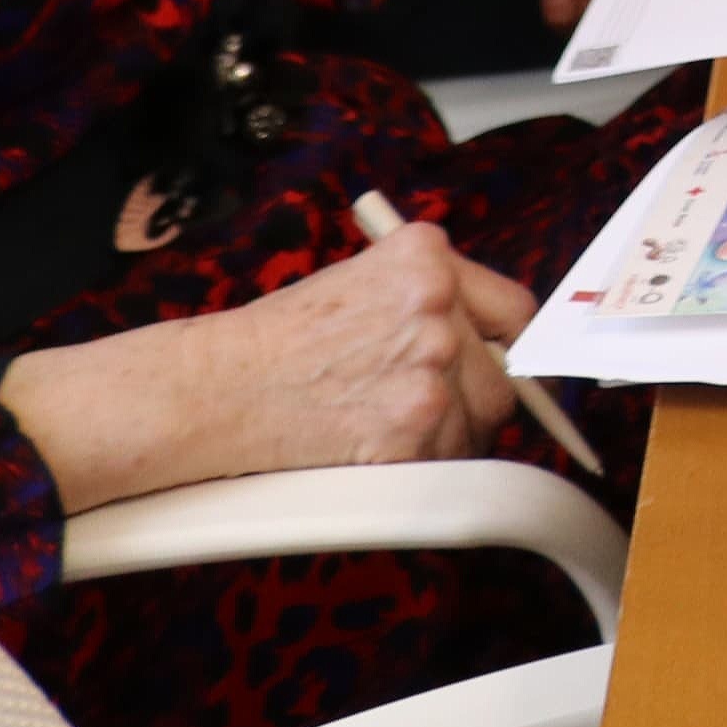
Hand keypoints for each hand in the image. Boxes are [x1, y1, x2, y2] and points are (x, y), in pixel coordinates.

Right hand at [0, 227, 531, 510]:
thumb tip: (494, 337)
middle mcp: (437, 304)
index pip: (515, 309)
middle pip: (506, 372)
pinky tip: (372, 453)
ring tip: (383, 430)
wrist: (211, 389)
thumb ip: (427, 299)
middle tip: (430, 412)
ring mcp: (428, 367)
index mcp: (426, 258)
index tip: (510, 369)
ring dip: (447, 436)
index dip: (511, 347)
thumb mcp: (358, 284)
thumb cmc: (273, 342)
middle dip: (477, 398)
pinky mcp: (411, 428)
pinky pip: (448, 460)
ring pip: (480, 421)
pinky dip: (422, 467)